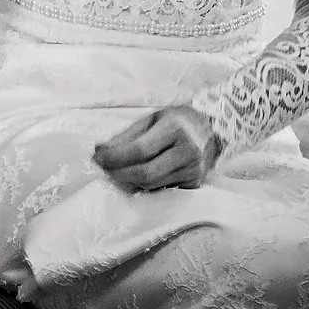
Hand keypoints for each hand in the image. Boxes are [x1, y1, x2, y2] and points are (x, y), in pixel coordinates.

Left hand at [93, 104, 219, 190]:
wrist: (211, 130)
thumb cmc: (177, 121)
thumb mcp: (151, 119)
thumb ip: (126, 135)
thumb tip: (100, 150)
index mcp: (175, 129)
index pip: (140, 150)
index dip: (115, 157)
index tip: (97, 158)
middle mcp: (187, 151)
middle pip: (146, 173)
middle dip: (119, 174)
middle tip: (103, 170)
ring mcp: (193, 170)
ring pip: (152, 184)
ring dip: (128, 181)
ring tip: (115, 172)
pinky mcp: (194, 183)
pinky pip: (163, 189)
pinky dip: (145, 186)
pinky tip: (135, 179)